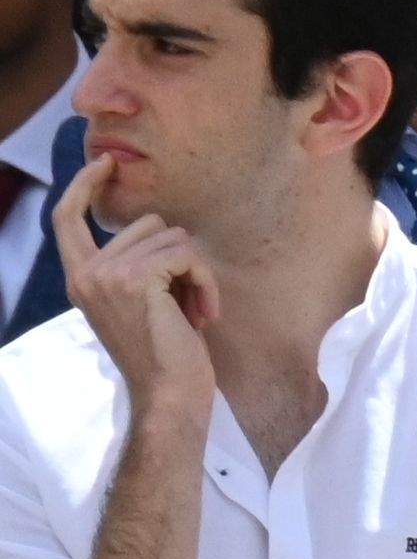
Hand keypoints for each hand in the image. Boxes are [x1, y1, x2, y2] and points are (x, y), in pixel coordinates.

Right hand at [60, 156, 214, 418]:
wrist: (168, 395)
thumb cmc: (166, 354)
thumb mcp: (139, 302)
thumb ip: (134, 266)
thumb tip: (159, 228)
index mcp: (81, 278)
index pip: (68, 219)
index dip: (83, 186)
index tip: (105, 164)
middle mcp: (87, 273)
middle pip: (149, 224)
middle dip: (181, 256)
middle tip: (189, 301)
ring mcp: (108, 275)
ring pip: (174, 238)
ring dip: (197, 272)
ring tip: (195, 311)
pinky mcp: (136, 279)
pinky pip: (187, 256)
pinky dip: (206, 282)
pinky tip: (203, 314)